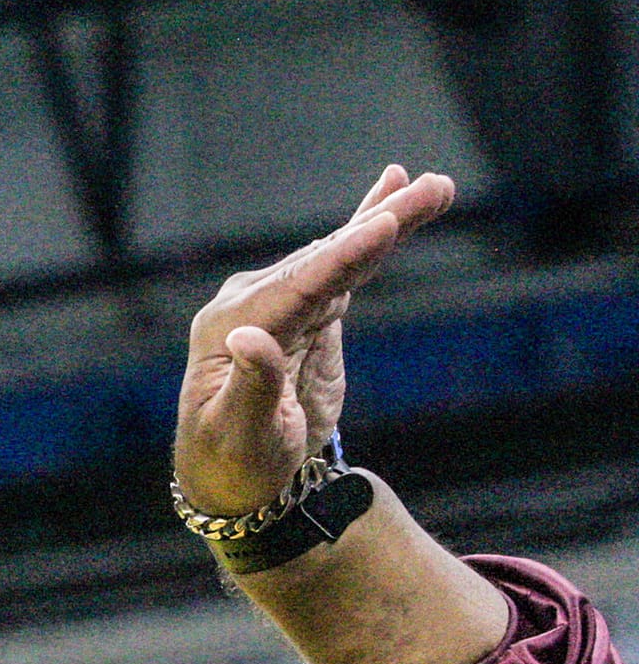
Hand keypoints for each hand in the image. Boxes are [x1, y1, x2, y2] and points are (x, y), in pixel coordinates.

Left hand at [174, 165, 454, 515]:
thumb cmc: (231, 461)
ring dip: (387, 218)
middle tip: (433, 186)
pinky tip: (391, 198)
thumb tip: (245, 337)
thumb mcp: (239, 433)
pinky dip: (369, 234)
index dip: (344, 256)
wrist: (231, 478)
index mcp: (230, 326)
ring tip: (435, 186)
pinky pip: (343, 268)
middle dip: (381, 221)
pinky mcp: (307, 314)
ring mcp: (280, 305)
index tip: (383, 224)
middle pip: (326, 258)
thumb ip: (250, 385)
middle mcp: (252, 303)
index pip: (298, 286)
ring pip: (340, 256)